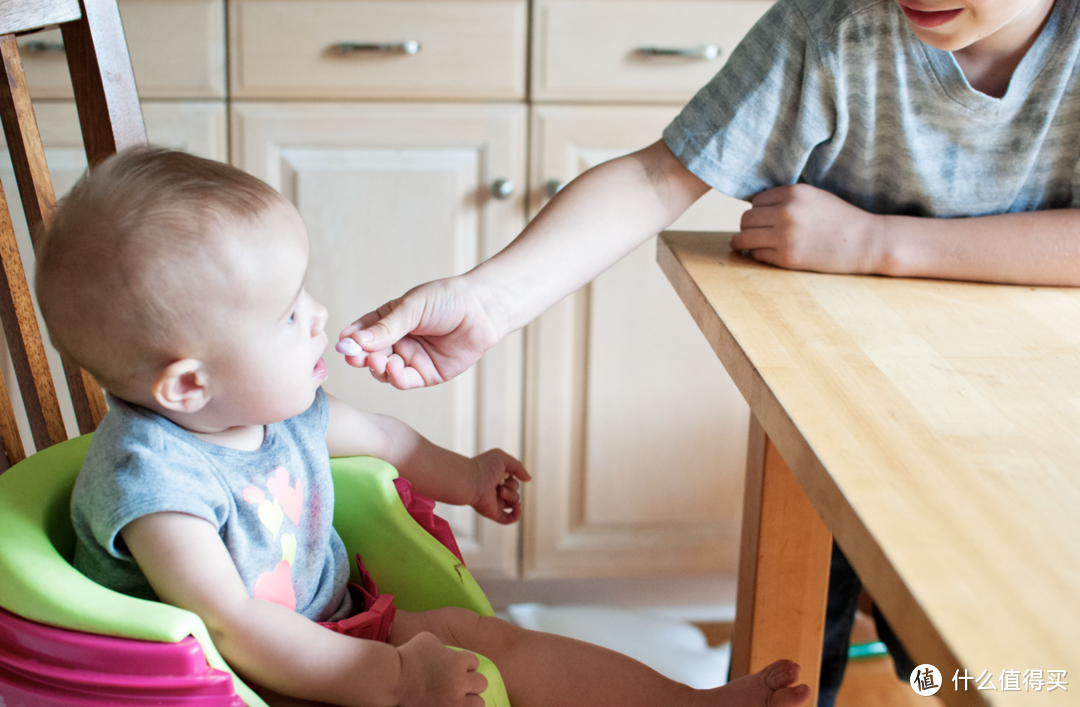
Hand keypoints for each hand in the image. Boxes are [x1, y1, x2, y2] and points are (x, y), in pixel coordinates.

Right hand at [336, 277, 502, 389]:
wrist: (482, 310)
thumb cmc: (447, 299)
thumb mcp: (411, 308)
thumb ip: (385, 327)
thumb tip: (354, 341)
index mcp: (389, 320)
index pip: (361, 332)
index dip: (351, 340)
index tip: (343, 345)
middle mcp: (397, 341)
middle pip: (369, 354)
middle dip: (360, 357)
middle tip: (356, 358)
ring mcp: (411, 359)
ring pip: (383, 371)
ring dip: (377, 368)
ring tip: (379, 361)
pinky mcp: (427, 374)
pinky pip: (404, 381)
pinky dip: (395, 378)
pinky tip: (394, 368)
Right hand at [396, 632, 486, 706]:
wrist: (392, 678)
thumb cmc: (408, 655)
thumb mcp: (429, 640)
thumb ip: (445, 647)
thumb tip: (449, 654)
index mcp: (458, 662)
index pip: (475, 663)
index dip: (465, 664)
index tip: (454, 667)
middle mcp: (460, 683)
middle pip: (481, 683)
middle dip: (471, 682)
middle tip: (459, 683)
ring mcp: (453, 702)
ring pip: (478, 703)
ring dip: (470, 699)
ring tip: (458, 698)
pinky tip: (449, 704)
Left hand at [469, 449, 530, 523]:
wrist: (472, 480)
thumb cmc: (484, 467)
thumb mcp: (503, 459)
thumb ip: (518, 467)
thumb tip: (528, 479)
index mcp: (496, 479)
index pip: (513, 480)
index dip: (512, 476)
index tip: (503, 472)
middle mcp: (495, 491)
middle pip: (515, 491)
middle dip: (511, 486)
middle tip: (498, 482)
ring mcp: (495, 503)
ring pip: (514, 502)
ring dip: (510, 495)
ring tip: (498, 491)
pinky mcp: (494, 513)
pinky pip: (509, 519)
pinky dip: (516, 514)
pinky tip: (517, 507)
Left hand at [731, 184, 884, 273]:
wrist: (865, 242)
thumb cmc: (840, 219)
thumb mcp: (814, 197)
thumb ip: (786, 199)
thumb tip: (753, 207)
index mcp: (793, 193)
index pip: (755, 201)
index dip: (758, 211)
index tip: (763, 219)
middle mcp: (786, 212)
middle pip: (746, 219)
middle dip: (748, 227)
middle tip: (753, 233)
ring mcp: (785, 236)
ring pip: (744, 238)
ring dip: (743, 242)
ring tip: (743, 245)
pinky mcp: (786, 258)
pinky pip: (756, 255)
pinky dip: (757, 255)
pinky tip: (764, 254)